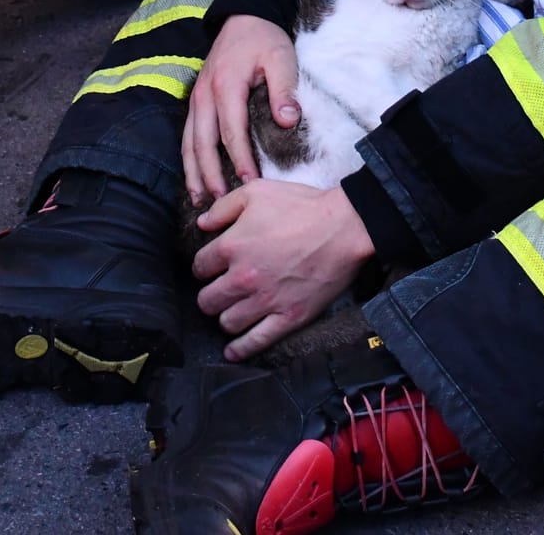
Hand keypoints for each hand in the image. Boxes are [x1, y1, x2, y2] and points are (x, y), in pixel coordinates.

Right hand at [183, 15, 299, 204]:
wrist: (243, 17)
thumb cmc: (264, 39)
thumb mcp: (281, 57)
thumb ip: (284, 88)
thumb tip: (287, 120)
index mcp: (226, 86)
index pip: (232, 131)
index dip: (241, 159)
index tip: (252, 183)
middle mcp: (205, 95)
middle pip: (202, 144)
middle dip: (210, 175)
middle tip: (220, 203)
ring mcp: (196, 99)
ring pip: (188, 142)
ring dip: (193, 172)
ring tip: (200, 200)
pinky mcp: (196, 101)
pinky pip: (187, 135)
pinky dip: (189, 159)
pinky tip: (195, 177)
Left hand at [192, 180, 373, 360]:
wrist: (344, 227)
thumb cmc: (302, 206)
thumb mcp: (257, 192)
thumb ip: (223, 207)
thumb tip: (202, 223)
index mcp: (231, 247)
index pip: (199, 267)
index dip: (203, 266)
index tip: (211, 267)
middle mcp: (242, 278)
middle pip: (208, 300)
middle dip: (210, 294)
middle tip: (219, 290)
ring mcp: (266, 301)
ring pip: (227, 322)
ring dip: (226, 316)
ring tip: (232, 311)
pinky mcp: (288, 317)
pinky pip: (257, 341)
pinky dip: (240, 349)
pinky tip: (232, 351)